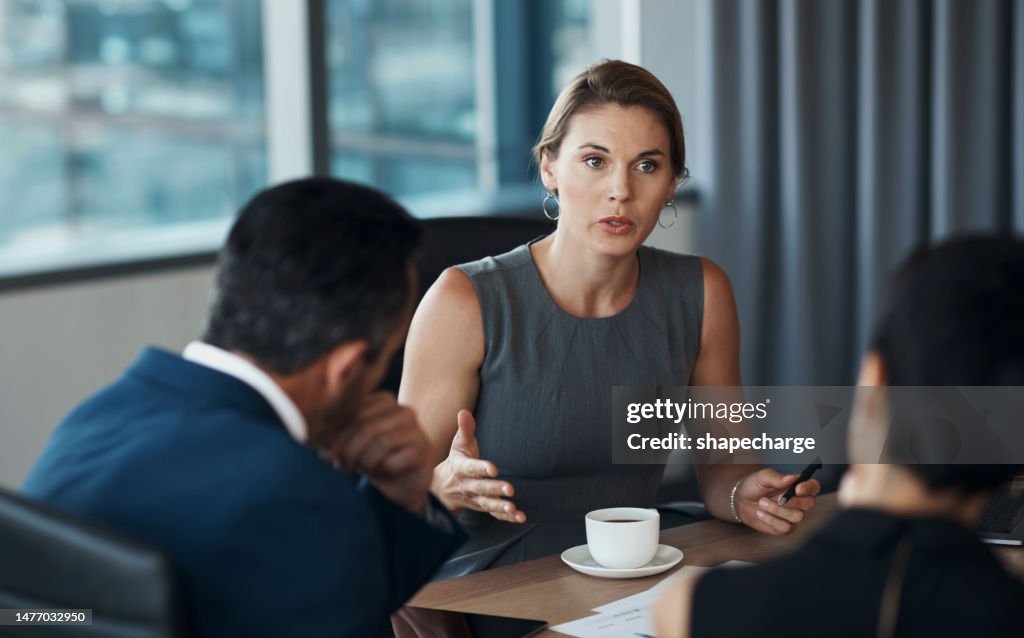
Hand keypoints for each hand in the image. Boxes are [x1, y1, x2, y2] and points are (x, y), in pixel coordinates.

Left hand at [326, 392, 432, 514]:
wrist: (402, 485)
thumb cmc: (374, 460)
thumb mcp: (352, 446)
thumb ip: (336, 439)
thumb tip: (318, 443)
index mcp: (383, 401)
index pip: (354, 411)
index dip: (337, 434)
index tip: (327, 452)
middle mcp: (402, 410)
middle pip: (366, 427)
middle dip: (349, 450)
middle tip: (341, 465)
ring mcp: (416, 429)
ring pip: (381, 442)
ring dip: (366, 461)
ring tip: (362, 468)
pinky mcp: (423, 449)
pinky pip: (395, 459)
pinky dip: (383, 469)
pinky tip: (384, 471)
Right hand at [432, 410, 525, 522]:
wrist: (442, 489)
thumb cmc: (456, 461)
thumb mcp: (458, 445)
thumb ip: (464, 429)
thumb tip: (464, 411)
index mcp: (461, 468)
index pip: (471, 468)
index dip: (481, 468)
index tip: (493, 468)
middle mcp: (467, 485)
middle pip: (481, 488)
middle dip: (494, 489)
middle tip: (509, 489)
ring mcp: (475, 499)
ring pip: (487, 504)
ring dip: (500, 507)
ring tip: (513, 508)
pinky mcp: (483, 507)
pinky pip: (494, 514)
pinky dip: (507, 517)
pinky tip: (520, 517)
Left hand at [735, 467, 819, 534]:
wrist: (741, 500)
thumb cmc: (755, 485)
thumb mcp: (763, 477)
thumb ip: (777, 477)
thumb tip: (792, 478)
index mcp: (798, 486)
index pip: (814, 486)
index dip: (809, 488)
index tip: (797, 489)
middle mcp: (800, 501)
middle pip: (810, 503)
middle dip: (792, 502)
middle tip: (777, 499)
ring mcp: (793, 516)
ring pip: (797, 517)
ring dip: (777, 510)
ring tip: (761, 503)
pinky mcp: (785, 528)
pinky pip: (786, 528)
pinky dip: (770, 520)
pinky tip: (760, 513)